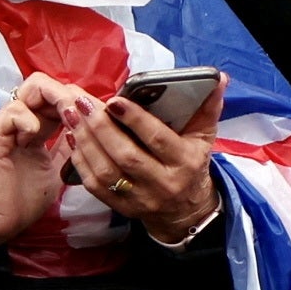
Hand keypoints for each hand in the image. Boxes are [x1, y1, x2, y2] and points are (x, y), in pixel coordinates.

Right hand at [0, 73, 86, 243]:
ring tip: (66, 121)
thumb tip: (92, 132)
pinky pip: (14, 112)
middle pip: (46, 85)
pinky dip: (29, 120)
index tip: (95, 115)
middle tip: (83, 114)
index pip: (57, 96)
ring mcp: (5, 124)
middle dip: (70, 95)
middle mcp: (20, 120)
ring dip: (56, 101)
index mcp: (34, 126)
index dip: (78, 100)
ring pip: (33, 88)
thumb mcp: (57, 169)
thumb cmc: (22, 199)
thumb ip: (69, 148)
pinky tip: (34, 137)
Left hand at [72, 88, 223, 246]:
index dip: (135, 120)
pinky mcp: (122, 208)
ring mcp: (140, 199)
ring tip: (72, 115)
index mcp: (185, 162)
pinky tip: (73, 138)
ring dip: (85, 142)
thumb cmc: (192, 164)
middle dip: (100, 127)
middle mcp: (163, 184)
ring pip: (106, 171)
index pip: (157, 140)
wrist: (185, 211)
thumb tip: (218, 78)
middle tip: (82, 103)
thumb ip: (208, 107)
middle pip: (126, 156)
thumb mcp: (204, 137)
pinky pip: (95, 186)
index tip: (114, 100)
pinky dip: (80, 162)